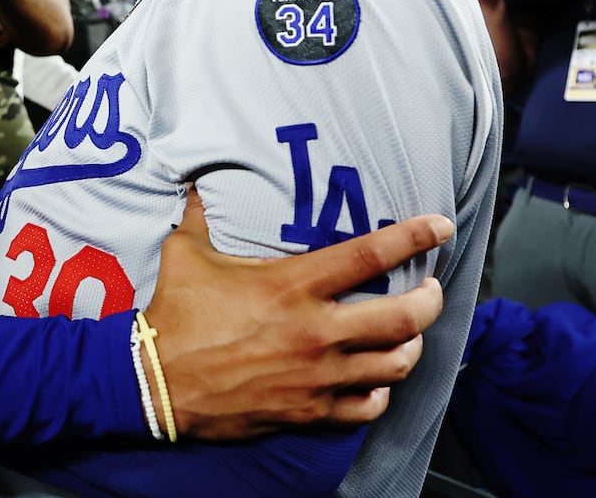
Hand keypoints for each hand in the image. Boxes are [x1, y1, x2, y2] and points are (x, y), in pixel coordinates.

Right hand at [143, 185, 449, 439]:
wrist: (155, 382)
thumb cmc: (174, 315)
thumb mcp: (185, 254)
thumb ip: (200, 217)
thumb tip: (194, 184)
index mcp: (291, 285)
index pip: (369, 255)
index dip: (412, 236)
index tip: (439, 226)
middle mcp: (315, 330)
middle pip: (403, 317)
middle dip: (429, 301)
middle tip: (430, 290)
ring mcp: (316, 375)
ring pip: (395, 364)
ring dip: (410, 347)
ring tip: (408, 336)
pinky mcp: (308, 410)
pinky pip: (366, 406)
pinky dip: (379, 393)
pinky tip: (375, 381)